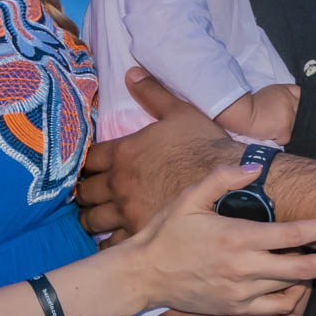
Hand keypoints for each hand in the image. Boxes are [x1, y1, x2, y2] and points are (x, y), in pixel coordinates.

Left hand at [80, 69, 238, 239]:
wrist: (230, 183)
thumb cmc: (205, 146)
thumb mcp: (179, 112)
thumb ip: (152, 92)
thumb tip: (131, 72)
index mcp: (123, 153)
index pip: (88, 159)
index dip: (86, 163)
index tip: (89, 168)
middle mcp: (119, 183)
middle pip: (85, 191)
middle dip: (86, 192)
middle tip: (89, 194)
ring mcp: (127, 211)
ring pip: (92, 219)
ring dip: (91, 217)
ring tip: (95, 217)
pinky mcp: (140, 234)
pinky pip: (111, 243)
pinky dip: (106, 243)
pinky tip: (108, 242)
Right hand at [126, 161, 315, 315]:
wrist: (140, 276)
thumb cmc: (164, 233)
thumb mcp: (188, 197)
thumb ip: (223, 178)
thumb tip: (254, 167)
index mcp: (237, 237)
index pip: (292, 233)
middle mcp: (244, 268)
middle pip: (304, 270)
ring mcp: (240, 294)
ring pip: (291, 291)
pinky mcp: (233, 311)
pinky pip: (272, 310)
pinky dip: (291, 302)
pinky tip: (303, 292)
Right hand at [216, 83, 299, 143]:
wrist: (241, 113)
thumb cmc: (252, 105)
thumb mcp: (271, 93)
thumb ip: (284, 97)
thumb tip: (294, 106)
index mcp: (287, 91)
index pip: (303, 96)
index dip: (300, 104)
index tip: (294, 110)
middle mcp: (291, 102)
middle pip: (301, 115)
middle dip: (292, 119)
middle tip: (278, 120)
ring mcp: (289, 117)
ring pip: (294, 128)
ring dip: (284, 130)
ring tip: (271, 126)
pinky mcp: (284, 130)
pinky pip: (285, 139)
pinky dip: (277, 139)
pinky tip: (268, 133)